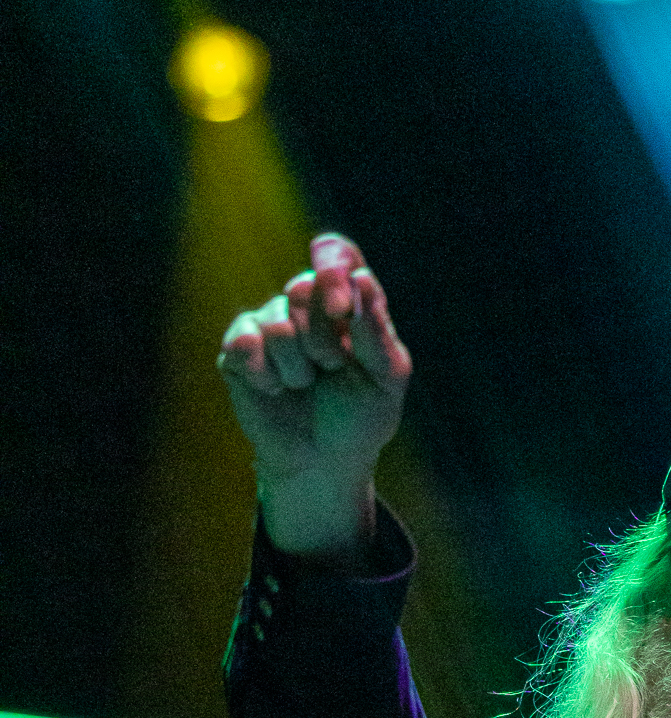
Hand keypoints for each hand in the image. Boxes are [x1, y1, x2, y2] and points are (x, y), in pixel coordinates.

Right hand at [217, 233, 410, 556]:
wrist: (324, 463)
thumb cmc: (360, 418)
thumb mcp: (385, 379)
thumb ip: (375, 331)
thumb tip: (361, 279)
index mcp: (346, 300)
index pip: (337, 254)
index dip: (333, 268)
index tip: (341, 307)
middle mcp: (305, 302)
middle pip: (303, 287)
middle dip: (323, 339)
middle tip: (332, 369)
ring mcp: (269, 322)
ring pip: (277, 322)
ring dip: (299, 367)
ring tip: (305, 386)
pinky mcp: (238, 348)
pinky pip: (246, 344)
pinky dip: (268, 377)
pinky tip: (276, 391)